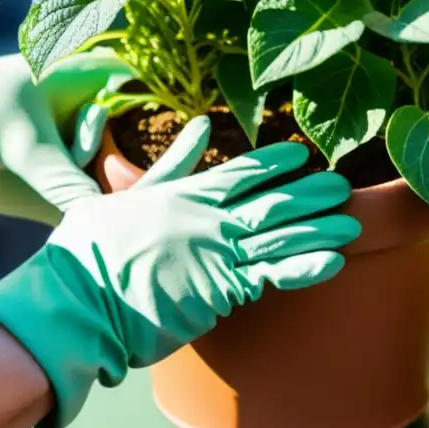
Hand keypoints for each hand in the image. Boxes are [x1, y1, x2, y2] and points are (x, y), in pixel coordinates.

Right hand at [0, 117, 361, 427]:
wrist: (75, 299)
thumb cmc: (88, 250)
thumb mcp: (122, 196)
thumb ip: (168, 164)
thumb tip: (199, 128)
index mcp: (182, 194)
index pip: (240, 172)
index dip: (276, 163)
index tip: (303, 155)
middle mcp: (206, 220)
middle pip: (272, 201)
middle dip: (311, 193)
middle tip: (342, 184)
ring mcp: (215, 255)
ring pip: (280, 236)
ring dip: (320, 228)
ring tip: (353, 221)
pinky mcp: (218, 292)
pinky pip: (272, 276)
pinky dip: (304, 267)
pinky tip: (334, 260)